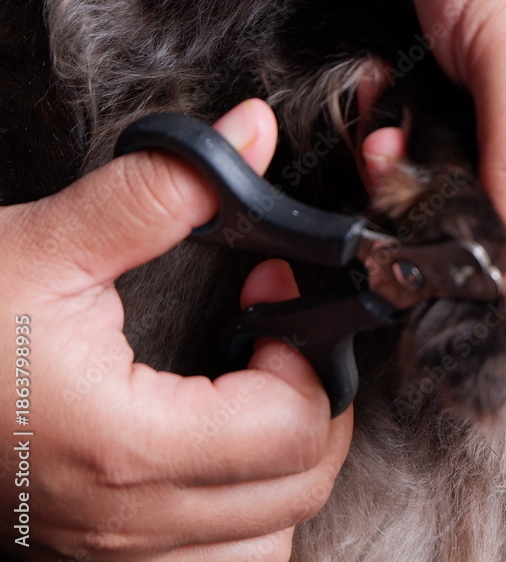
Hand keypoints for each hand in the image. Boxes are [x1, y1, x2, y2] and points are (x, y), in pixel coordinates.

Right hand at [0, 100, 350, 560]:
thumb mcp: (44, 249)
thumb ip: (159, 192)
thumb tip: (251, 134)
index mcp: (129, 445)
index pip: (294, 425)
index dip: (306, 351)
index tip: (273, 297)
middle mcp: (130, 519)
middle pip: (299, 482)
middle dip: (312, 399)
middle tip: (275, 338)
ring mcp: (115, 551)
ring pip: (268, 535)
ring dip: (286, 463)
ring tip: (252, 393)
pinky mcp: (99, 555)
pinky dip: (244, 515)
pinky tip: (220, 456)